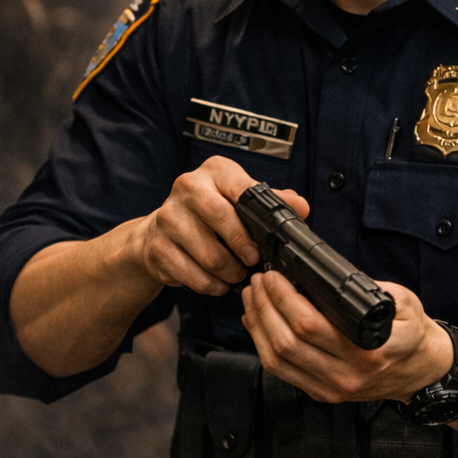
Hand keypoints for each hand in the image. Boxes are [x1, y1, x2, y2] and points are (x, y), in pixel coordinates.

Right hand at [132, 156, 309, 296]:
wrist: (158, 233)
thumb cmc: (207, 216)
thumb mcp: (239, 200)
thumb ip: (270, 202)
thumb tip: (300, 206)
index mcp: (214, 172)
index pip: (241, 188)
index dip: (256, 215)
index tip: (264, 239)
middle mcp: (188, 187)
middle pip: (219, 216)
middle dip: (242, 245)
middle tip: (252, 261)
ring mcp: (168, 217)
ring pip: (208, 253)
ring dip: (229, 272)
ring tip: (236, 274)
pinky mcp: (157, 247)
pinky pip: (193, 275)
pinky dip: (211, 285)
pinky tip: (217, 282)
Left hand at [241, 269, 453, 402]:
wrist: (422, 372)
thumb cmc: (412, 335)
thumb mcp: (404, 303)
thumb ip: (370, 290)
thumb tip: (327, 276)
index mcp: (367, 352)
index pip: (311, 326)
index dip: (284, 299)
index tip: (274, 277)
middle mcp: (346, 375)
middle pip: (286, 343)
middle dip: (264, 307)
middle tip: (258, 282)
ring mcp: (331, 388)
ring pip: (277, 360)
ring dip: (258, 326)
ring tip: (253, 298)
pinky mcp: (321, 393)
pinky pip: (282, 372)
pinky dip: (263, 345)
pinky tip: (259, 323)